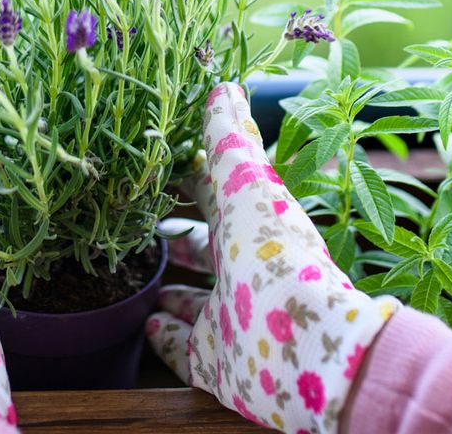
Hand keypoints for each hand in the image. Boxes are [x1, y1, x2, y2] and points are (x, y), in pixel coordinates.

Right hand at [147, 84, 398, 432]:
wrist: (312, 350)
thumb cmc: (278, 260)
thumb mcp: (248, 188)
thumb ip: (230, 141)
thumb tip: (223, 87)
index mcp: (251, 227)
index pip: (215, 193)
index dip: (190, 175)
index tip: (159, 162)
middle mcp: (242, 273)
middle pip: (204, 247)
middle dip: (177, 234)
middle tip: (138, 220)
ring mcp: (228, 320)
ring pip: (192, 298)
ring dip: (169, 286)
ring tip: (139, 276)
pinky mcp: (216, 365)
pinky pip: (183, 349)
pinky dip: (163, 335)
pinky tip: (143, 324)